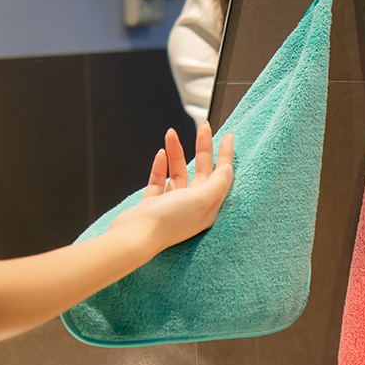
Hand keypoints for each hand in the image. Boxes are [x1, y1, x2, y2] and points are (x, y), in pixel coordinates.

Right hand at [110, 123, 233, 255]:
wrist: (135, 237)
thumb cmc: (169, 221)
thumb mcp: (201, 199)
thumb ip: (217, 183)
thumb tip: (228, 168)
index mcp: (209, 207)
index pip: (222, 176)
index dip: (226, 155)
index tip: (229, 135)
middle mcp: (193, 206)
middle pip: (202, 171)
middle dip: (203, 148)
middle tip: (204, 127)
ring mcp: (173, 205)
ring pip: (179, 173)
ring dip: (177, 153)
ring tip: (171, 133)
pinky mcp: (154, 205)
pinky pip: (160, 181)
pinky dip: (161, 167)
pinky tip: (161, 154)